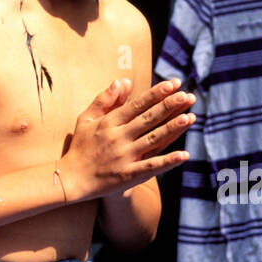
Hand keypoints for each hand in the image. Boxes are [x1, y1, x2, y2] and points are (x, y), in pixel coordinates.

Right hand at [61, 78, 194, 200]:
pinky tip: (184, 155)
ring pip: (153, 140)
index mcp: (109, 122)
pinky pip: (152, 167)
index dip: (156, 94)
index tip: (172, 84)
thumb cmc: (80, 147)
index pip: (137, 105)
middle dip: (170, 106)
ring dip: (173, 129)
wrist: (71, 179)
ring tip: (190, 118)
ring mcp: (125, 157)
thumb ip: (104, 99)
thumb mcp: (86, 118)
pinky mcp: (128, 175)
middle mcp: (119, 137)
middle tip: (188, 96)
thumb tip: (123, 81)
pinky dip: (168, 161)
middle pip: (148, 119)